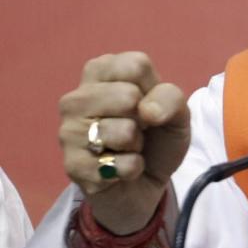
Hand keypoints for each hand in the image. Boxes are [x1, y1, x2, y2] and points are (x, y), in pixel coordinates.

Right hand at [58, 52, 189, 234]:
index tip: (147, 102)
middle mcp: (76, 98)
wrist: (144, 182)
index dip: (154, 88)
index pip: (135, 65)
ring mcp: (69, 132)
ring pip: (123, 131)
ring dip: (137, 145)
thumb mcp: (177, 111)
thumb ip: (170, 98)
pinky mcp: (72, 165)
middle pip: (127, 96)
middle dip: (144, 119)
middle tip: (137, 129)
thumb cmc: (156, 135)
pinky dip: (133, 169)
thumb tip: (148, 111)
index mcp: (100, 72)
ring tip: (127, 148)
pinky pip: (121, 164)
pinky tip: (120, 168)